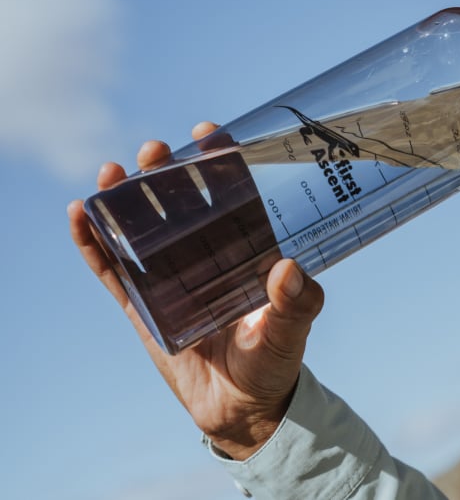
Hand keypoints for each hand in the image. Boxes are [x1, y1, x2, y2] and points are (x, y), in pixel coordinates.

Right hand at [68, 121, 324, 459]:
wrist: (243, 409)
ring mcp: (169, 277)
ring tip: (112, 171)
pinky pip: (112, 270)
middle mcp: (205, 254)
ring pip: (141, 228)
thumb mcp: (291, 332)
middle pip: (179, 202)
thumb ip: (296, 304)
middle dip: (165, 172)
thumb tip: (289, 269)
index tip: (208, 133)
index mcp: (245, 249)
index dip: (217, 161)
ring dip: (124, 197)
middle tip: (156, 151)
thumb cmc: (275, 362)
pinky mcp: (141, 305)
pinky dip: (94, 244)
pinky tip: (80, 214)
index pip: (230, 195)